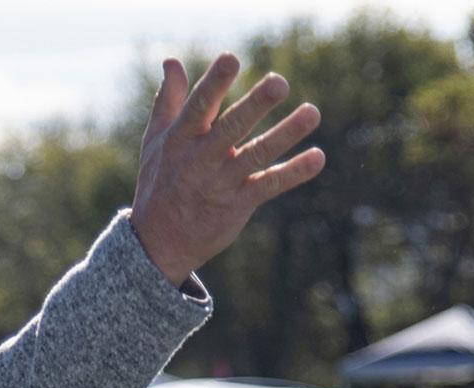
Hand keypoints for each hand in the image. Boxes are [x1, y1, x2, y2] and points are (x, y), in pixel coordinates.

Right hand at [130, 54, 325, 283]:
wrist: (159, 244)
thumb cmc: (159, 183)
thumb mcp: (156, 141)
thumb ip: (168, 100)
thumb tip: (172, 61)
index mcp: (180, 139)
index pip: (198, 106)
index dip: (214, 83)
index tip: (231, 59)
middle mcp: (201, 160)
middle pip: (231, 128)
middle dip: (255, 105)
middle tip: (279, 82)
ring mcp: (221, 183)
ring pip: (256, 155)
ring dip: (285, 135)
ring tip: (312, 113)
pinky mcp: (238, 205)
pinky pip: (269, 186)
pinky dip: (294, 173)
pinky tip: (318, 157)